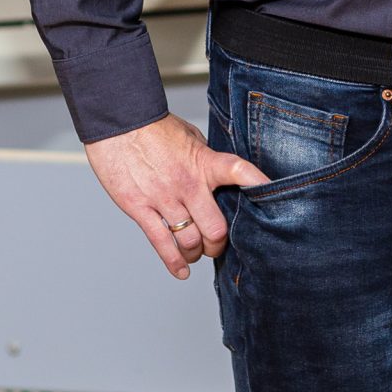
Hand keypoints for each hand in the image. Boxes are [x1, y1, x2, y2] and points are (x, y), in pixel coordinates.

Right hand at [84, 113, 268, 279]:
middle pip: (215, 229)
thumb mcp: (191, 137)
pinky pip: (161, 243)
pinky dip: (173, 262)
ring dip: (195, 253)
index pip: (240, 173)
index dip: (259, 186)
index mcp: (204, 162)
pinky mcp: (139, 208)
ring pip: (189, 241)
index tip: (274, 199)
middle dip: (218, 243)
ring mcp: (163, 198)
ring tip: (194, 252)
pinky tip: (181, 270)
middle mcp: (187, 183)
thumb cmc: (154, 127)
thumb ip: (206, 161)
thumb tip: (220, 179)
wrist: (118, 121)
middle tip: (216, 245)